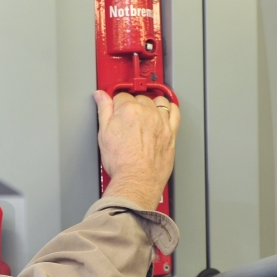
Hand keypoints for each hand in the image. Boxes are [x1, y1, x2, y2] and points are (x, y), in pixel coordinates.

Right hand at [94, 91, 180, 210]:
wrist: (137, 180)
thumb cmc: (121, 163)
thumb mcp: (104, 134)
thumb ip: (103, 111)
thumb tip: (101, 96)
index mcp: (128, 110)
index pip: (121, 97)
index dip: (116, 104)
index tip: (115, 110)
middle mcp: (147, 113)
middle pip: (139, 99)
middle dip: (132, 105)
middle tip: (127, 118)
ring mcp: (161, 122)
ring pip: (158, 102)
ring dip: (152, 103)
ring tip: (145, 112)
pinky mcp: (171, 133)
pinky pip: (175, 113)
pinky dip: (171, 109)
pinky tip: (165, 111)